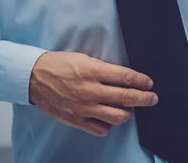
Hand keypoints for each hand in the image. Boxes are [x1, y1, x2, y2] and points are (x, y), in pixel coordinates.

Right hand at [29, 51, 157, 136]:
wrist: (35, 77)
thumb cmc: (60, 64)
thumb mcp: (83, 58)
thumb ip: (103, 70)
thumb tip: (123, 78)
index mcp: (92, 70)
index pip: (125, 77)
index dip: (141, 81)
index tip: (149, 83)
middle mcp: (90, 90)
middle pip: (126, 97)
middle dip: (144, 98)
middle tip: (152, 98)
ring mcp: (84, 108)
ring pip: (117, 117)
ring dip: (128, 112)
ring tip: (129, 108)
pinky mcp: (77, 120)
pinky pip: (102, 129)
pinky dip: (109, 124)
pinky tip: (109, 116)